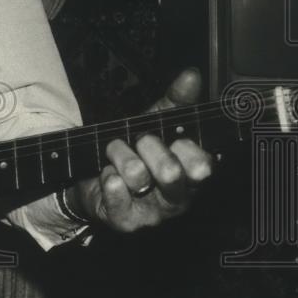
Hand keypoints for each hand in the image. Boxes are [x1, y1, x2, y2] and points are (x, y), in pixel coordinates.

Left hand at [67, 68, 213, 232]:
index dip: (184, 148)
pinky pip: (115, 192)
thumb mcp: (155, 122)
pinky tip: (107, 174)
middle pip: (170, 171)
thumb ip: (176, 100)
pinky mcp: (126, 221)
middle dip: (147, 147)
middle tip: (138, 142)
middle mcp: (177, 198)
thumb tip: (191, 76)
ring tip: (114, 155)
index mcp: (191, 175)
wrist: (95, 177)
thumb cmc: (135, 152)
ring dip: (119, 156)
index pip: (202, 165)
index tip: (172, 138)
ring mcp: (152, 214)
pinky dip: (107, 176)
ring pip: (137, 176)